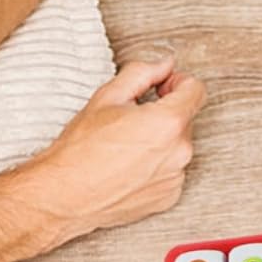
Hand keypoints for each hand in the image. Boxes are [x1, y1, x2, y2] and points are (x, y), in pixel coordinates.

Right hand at [13, 56, 206, 241]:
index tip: (162, 88)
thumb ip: (142, 72)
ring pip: (177, 147)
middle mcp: (179, 151)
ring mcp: (175, 177)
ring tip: (126, 147)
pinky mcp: (169, 197)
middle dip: (164, 114)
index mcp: (168, 122)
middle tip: (130, 120)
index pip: (196, 90)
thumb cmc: (81, 150)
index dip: (178, 82)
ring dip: (160, 142)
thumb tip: (163, 65)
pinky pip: (171, 172)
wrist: (66, 195)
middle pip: (185, 119)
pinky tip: (129, 167)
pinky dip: (156, 166)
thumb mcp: (107, 97)